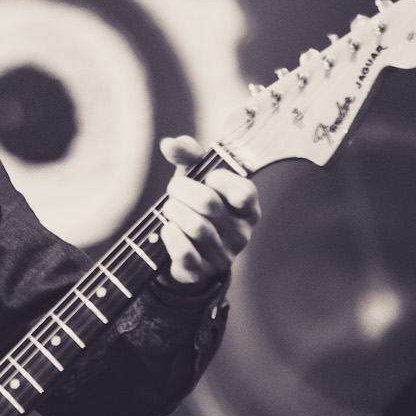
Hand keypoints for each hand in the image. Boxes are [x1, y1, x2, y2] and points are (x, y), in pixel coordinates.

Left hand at [157, 135, 259, 283]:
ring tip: (169, 208)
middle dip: (182, 190)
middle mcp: (241, 234)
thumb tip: (170, 143)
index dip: (219, 179)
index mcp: (248, 209)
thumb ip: (188, 156)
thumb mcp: (195, 178)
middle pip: (209, 204)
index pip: (243, 191)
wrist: (181, 251)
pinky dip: (171, 237)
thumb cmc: (193, 206)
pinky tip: (167, 229)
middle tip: (173, 190)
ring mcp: (223, 256)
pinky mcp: (201, 272)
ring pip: (196, 226)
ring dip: (174, 211)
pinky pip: (186, 253)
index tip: (205, 177)